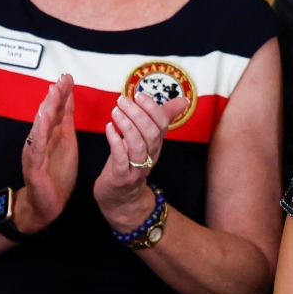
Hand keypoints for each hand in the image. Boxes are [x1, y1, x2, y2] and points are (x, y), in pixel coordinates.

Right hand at [16, 75, 77, 234]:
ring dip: (46, 108)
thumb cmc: (57, 176)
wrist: (46, 205)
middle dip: (55, 96)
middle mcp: (40, 139)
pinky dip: (40, 131)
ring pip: (40, 126)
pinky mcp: (33, 165)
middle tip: (62, 79)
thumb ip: (65, 122)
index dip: (62, 93)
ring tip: (53, 92)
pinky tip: (44, 119)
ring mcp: (34, 150)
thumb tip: (69, 99)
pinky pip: (36, 146)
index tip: (69, 77)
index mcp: (50, 134)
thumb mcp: (67, 144)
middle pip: (47, 113)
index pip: (56, 109)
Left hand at [93, 93, 186, 230]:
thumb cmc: (130, 162)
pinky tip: (108, 128)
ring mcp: (137, 168)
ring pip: (138, 146)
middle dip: (138, 114)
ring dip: (126, 126)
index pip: (162, 125)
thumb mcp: (146, 139)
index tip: (139, 94)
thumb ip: (161, 118)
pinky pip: (121, 159)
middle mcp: (150, 156)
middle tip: (122, 100)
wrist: (121, 198)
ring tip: (115, 112)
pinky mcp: (122, 177)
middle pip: (151, 134)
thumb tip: (184, 100)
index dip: (152, 108)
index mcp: (156, 144)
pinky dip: (115, 141)